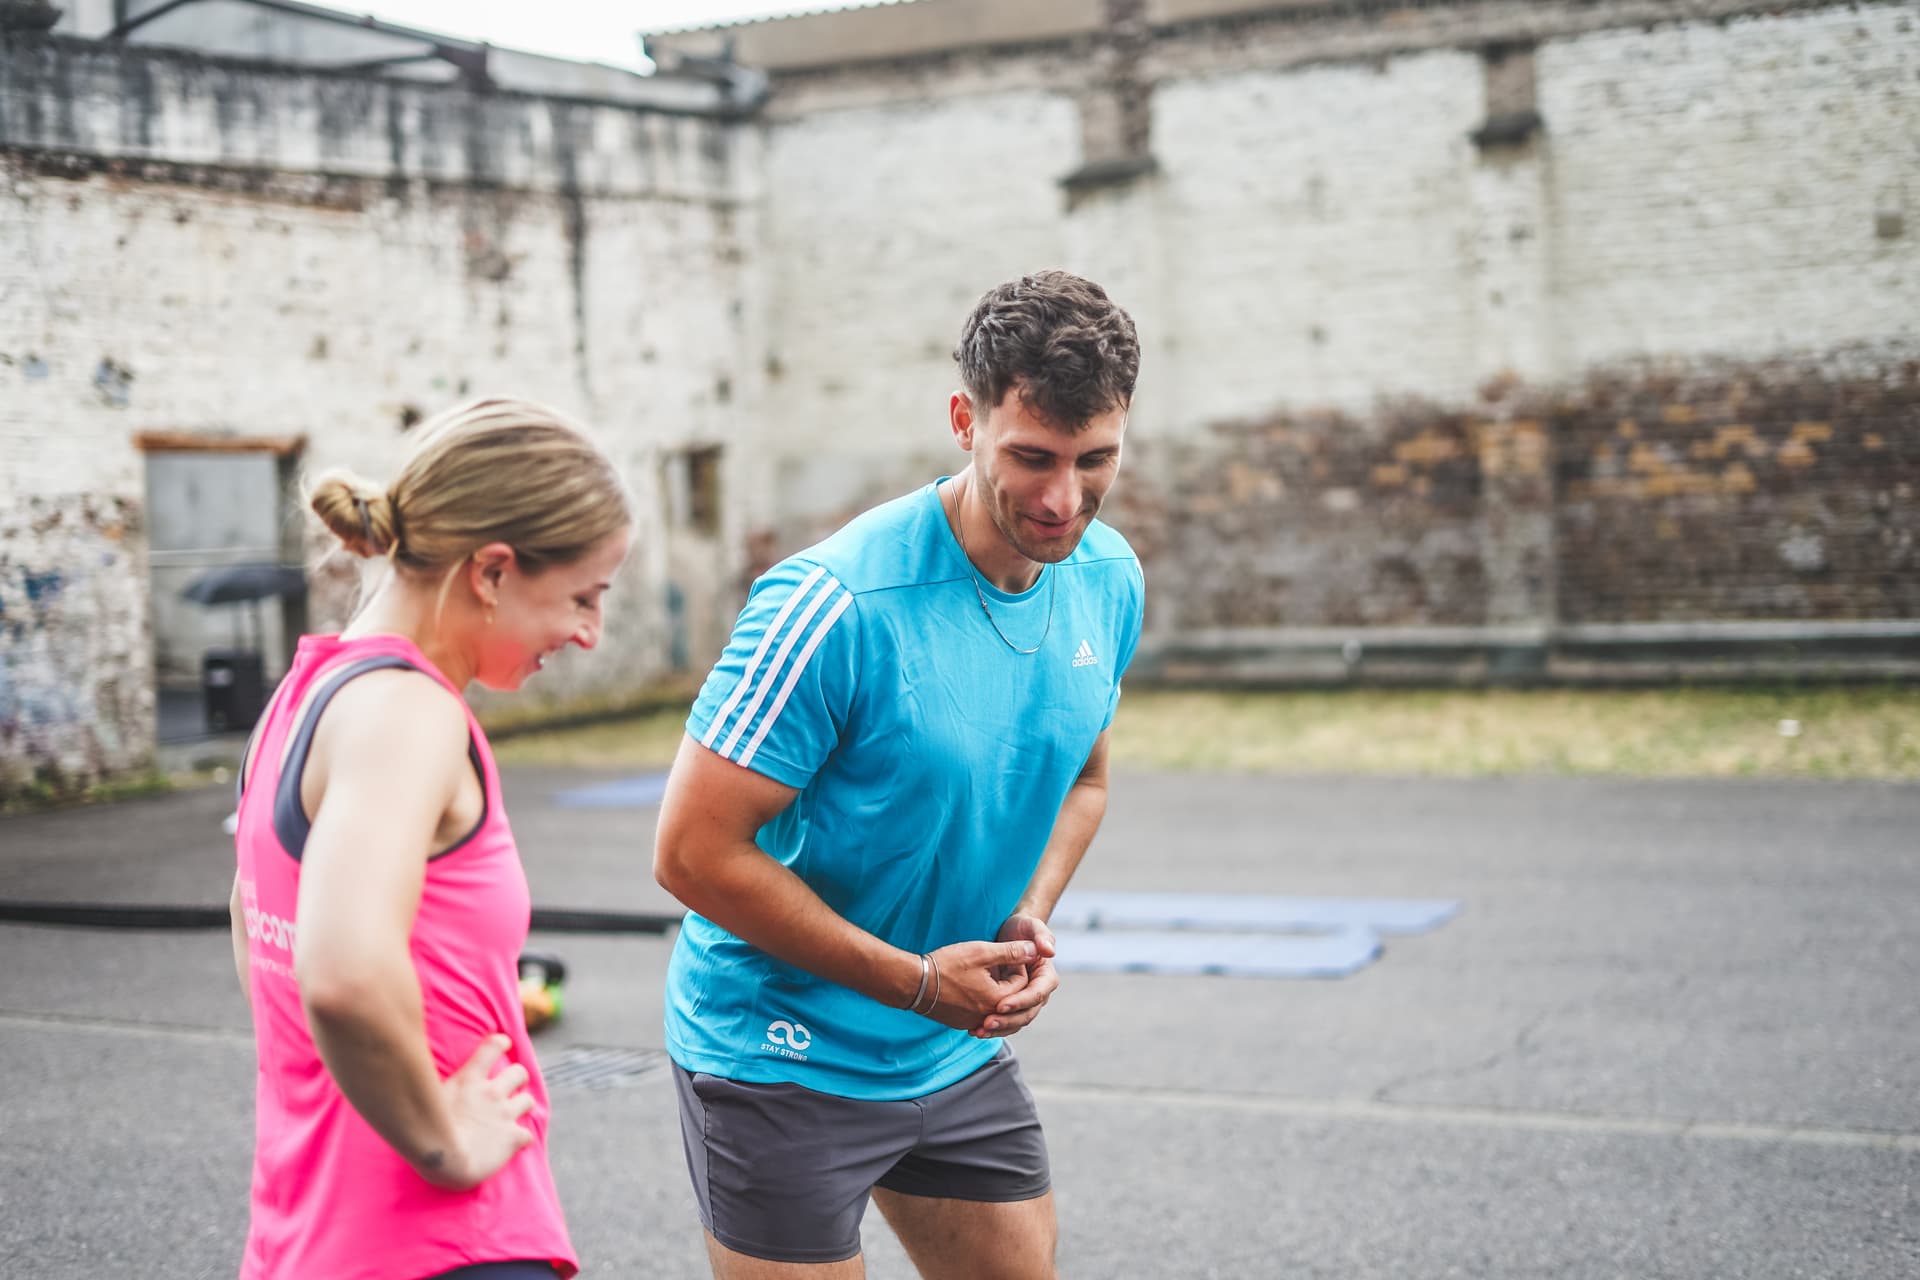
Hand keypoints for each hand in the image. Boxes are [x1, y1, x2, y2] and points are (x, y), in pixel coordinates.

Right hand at [415, 1033, 534, 1189]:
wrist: (444, 1160)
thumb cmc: (423, 1131)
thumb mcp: (423, 1097)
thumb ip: (425, 1084)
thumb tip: (407, 1070)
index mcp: (470, 1080)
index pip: (493, 1046)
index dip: (501, 1043)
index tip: (504, 1043)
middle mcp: (492, 1093)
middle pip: (519, 1072)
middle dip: (517, 1078)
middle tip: (510, 1086)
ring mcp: (505, 1114)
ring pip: (528, 1100)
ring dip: (522, 1105)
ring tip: (515, 1113)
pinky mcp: (513, 1137)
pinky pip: (527, 1136)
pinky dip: (522, 1139)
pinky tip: (515, 1144)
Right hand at [918, 940, 1036, 1030]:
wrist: (914, 983)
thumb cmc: (947, 965)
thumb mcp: (981, 952)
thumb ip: (1011, 952)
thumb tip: (1035, 950)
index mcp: (997, 999)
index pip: (1022, 984)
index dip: (1018, 965)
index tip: (1007, 953)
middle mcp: (988, 1017)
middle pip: (1012, 999)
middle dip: (1010, 980)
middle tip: (1000, 963)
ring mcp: (973, 1023)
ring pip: (997, 1009)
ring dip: (998, 994)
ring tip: (989, 975)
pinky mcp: (961, 1024)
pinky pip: (982, 1016)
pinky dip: (985, 1004)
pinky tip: (976, 989)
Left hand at [976, 913, 1058, 1038]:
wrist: (1010, 933)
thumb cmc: (1022, 927)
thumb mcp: (1031, 926)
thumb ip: (1041, 936)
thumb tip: (1049, 951)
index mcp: (1046, 977)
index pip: (1037, 994)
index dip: (1020, 1001)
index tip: (1001, 1005)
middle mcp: (1038, 992)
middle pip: (1027, 1013)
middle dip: (1007, 1021)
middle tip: (986, 1023)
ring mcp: (1025, 1000)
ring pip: (1015, 1022)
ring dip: (998, 1029)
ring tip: (978, 1031)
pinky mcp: (1012, 1004)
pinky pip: (1005, 1021)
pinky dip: (992, 1028)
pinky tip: (974, 1030)